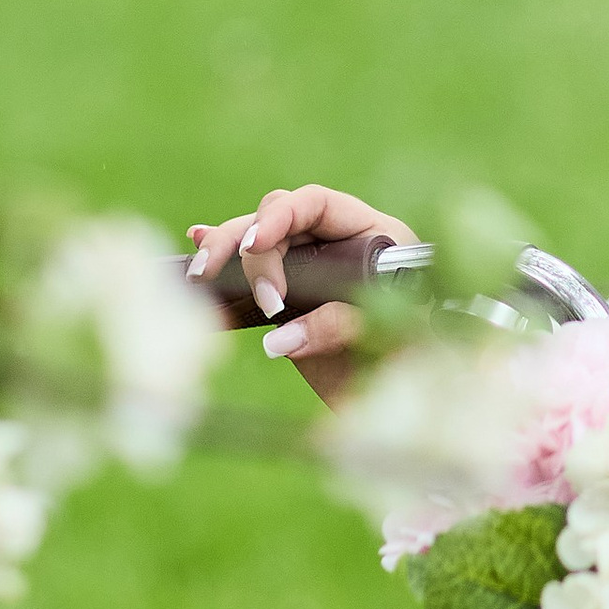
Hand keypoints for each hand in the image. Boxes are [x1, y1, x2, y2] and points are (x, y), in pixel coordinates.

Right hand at [185, 182, 417, 405]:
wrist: (407, 405)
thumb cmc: (412, 361)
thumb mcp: (388, 338)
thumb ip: (338, 328)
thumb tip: (278, 340)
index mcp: (373, 233)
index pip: (318, 204)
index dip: (281, 216)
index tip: (256, 246)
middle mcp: (336, 243)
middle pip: (276, 218)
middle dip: (248, 247)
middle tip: (253, 298)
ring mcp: (307, 269)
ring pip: (254, 241)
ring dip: (223, 251)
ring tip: (200, 275)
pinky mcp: (285, 300)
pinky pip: (247, 270)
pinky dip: (223, 260)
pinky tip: (196, 243)